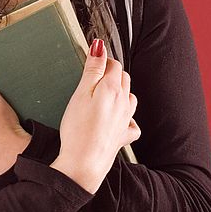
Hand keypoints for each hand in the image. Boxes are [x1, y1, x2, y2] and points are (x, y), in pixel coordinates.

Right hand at [51, 39, 139, 193]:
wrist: (84, 164)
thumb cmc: (78, 129)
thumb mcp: (81, 93)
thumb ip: (93, 69)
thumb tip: (100, 47)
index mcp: (113, 89)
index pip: (114, 64)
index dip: (103, 59)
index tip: (92, 59)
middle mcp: (124, 103)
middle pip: (124, 78)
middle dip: (112, 72)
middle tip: (95, 73)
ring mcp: (125, 120)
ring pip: (130, 97)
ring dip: (121, 91)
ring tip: (105, 92)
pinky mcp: (122, 137)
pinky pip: (131, 123)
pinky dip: (127, 117)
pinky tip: (120, 119)